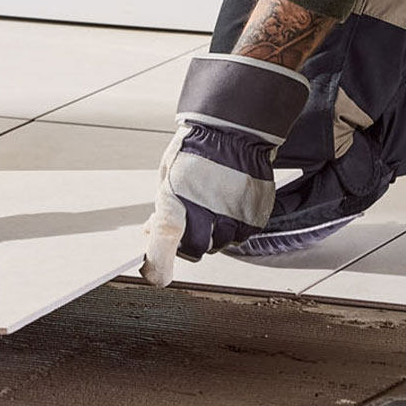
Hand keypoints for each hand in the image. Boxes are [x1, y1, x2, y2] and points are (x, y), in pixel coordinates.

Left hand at [139, 53, 310, 286]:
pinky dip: (231, 226)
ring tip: (210, 203)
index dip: (158, 264)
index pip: (164, 242)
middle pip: (193, 250)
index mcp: (177, 200)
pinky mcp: (253, 217)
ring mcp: (233, 217)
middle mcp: (207, 213)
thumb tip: (152, 233)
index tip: (155, 275)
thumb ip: (162, 208)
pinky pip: (239, 236)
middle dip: (186, 241)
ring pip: (217, 244)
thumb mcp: (167, 175)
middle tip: (186, 221)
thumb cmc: (196, 149)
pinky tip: (226, 203)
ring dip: (210, 233)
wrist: (235, 130)